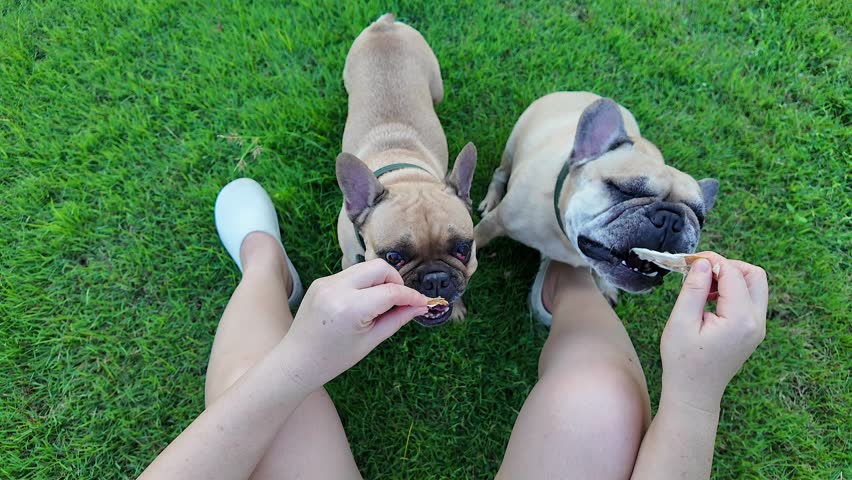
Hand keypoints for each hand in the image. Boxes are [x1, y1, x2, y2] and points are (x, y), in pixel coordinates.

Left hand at [281, 259, 427, 388]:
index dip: (411, 296)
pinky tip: (362, 304)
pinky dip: (363, 284)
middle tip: (400, 301)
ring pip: (366, 268)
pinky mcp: (321, 281)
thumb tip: (420, 307)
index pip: (391, 291)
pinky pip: (351, 275)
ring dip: (380, 281)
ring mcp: (326, 282)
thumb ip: (397, 319)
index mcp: (350, 308)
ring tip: (380, 305)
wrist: (297, 361)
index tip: (423, 303)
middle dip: (396, 281)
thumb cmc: (333, 358)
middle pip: (380, 267)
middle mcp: (337, 289)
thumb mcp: (370, 341)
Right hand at [660, 252, 768, 411]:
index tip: (688, 261)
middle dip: (727, 266)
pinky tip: (709, 300)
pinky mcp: (753, 331)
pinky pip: (749, 299)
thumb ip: (694, 289)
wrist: (694, 393)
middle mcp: (756, 322)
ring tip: (702, 287)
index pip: (732, 273)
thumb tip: (703, 263)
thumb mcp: (681, 322)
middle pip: (754, 275)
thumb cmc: (683, 361)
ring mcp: (758, 328)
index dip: (711, 260)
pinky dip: (732, 291)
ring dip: (730, 278)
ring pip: (754, 285)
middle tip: (700, 272)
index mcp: (740, 319)